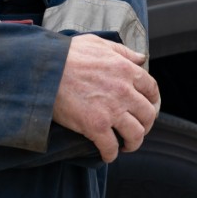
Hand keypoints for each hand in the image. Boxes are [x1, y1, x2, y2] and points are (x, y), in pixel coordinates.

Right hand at [53, 34, 160, 162]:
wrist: (44, 68)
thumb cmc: (67, 54)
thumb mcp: (97, 43)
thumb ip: (122, 51)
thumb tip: (141, 58)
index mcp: (126, 70)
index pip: (152, 90)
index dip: (152, 101)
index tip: (147, 107)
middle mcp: (124, 91)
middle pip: (148, 115)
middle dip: (145, 124)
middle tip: (136, 128)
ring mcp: (112, 110)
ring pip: (136, 134)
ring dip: (133, 142)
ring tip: (125, 144)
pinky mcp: (96, 126)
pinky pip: (111, 147)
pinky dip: (111, 154)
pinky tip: (106, 154)